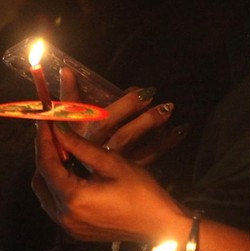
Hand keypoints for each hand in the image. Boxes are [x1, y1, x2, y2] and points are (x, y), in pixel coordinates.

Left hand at [32, 122, 189, 242]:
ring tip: (62, 149)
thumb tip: (59, 128)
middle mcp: (63, 216)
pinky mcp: (76, 231)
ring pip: (45, 193)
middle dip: (44, 154)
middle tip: (54, 133)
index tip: (44, 119)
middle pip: (40, 179)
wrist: (159, 225)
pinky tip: (70, 171)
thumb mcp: (112, 163)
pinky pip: (55, 205)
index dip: (43, 139)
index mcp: (72, 198)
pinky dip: (57, 186)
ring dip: (49, 171)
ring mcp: (68, 227)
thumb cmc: (140, 191)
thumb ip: (81, 146)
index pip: (46, 163)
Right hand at [61, 68, 186, 164]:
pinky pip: (151, 157)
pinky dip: (167, 143)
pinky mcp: (130, 170)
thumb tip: (67, 69)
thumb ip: (70, 95)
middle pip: (125, 136)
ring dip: (158, 130)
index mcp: (85, 137)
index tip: (143, 91)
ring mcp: (116, 164)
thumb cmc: (74, 140)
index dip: (125, 105)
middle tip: (163, 103)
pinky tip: (182, 130)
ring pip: (140, 149)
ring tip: (170, 110)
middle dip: (145, 120)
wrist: (78, 181)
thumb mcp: (70, 118)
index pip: (106, 120)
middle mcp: (101, 152)